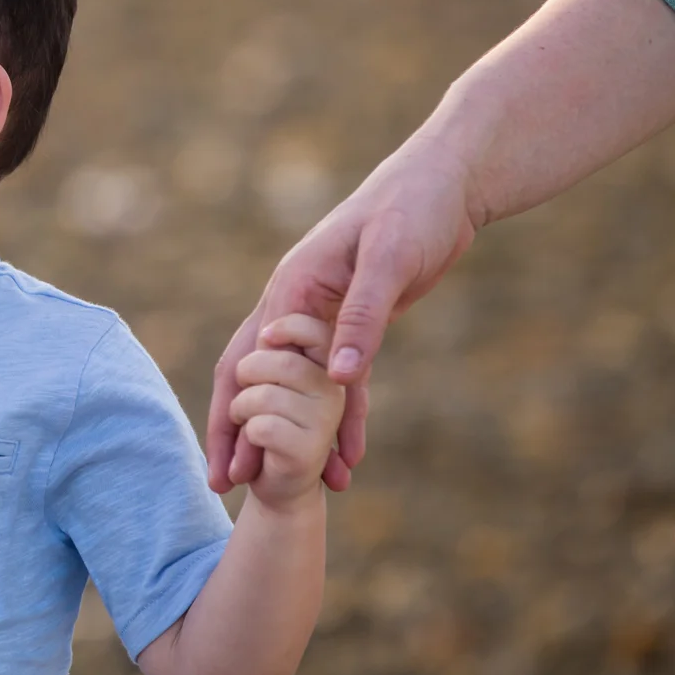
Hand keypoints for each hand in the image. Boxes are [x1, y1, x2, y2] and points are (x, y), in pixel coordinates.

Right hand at [208, 136, 478, 493]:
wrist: (445, 185)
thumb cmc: (412, 209)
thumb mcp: (389, 260)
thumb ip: (364, 319)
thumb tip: (337, 379)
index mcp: (291, 289)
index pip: (247, 364)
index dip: (233, 419)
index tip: (229, 469)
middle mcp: (296, 306)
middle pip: (254, 381)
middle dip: (242, 435)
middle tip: (231, 489)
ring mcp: (322, 316)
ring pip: (296, 388)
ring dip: (296, 436)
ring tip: (303, 490)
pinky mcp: (355, 325)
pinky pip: (341, 382)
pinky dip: (342, 419)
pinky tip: (350, 457)